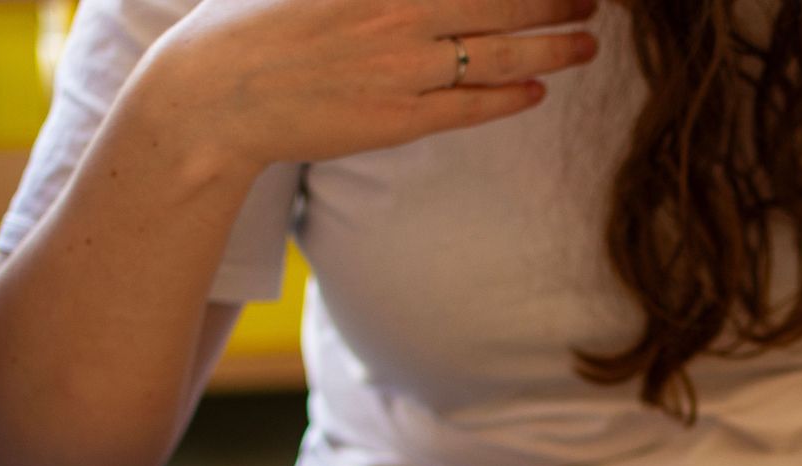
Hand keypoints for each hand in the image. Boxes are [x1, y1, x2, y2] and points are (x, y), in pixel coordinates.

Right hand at [145, 0, 597, 174]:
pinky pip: (470, 106)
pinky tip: (538, 88)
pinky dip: (510, 96)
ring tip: (585, 41)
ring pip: (498, 55)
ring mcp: (401, 67)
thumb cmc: (254, 18)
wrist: (217, 94)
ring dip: (551, 47)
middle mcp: (397, 12)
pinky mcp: (398, 117)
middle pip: (500, 1)